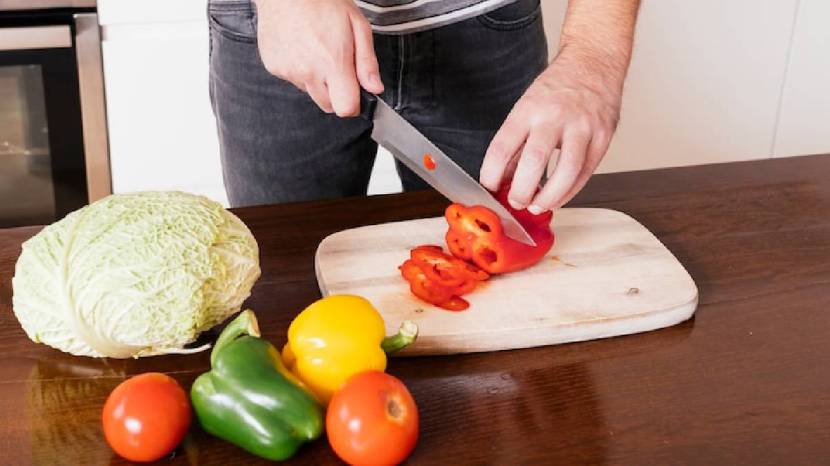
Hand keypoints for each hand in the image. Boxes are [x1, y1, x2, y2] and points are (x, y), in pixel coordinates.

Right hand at [253, 0, 382, 115]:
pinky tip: (302, 48)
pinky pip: (294, 80)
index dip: (354, 104)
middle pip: (329, 106)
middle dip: (337, 93)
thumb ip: (367, 62)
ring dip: (318, 80)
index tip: (356, 91)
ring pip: (311, 92)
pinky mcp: (274, 68)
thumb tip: (375, 88)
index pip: (346, 108)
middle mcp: (308, 71)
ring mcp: (289, 71)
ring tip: (317, 51)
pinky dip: (300, 70)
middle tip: (337, 65)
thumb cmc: (323, 1)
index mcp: (333, 62)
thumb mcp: (357, 25)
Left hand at [479, 54, 622, 212]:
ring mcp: (583, 126)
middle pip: (534, 161)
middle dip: (521, 191)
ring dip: (549, 197)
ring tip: (537, 205)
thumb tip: (502, 178)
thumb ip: (516, 143)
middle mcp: (555, 116)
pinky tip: (559, 197)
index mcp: (529, 108)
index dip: (491, 174)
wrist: (595, 60)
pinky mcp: (604, 136)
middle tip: (516, 202)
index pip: (502, 146)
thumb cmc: (558, 86)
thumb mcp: (527, 106)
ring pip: (567, 171)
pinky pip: (586, 172)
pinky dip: (570, 191)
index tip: (489, 187)